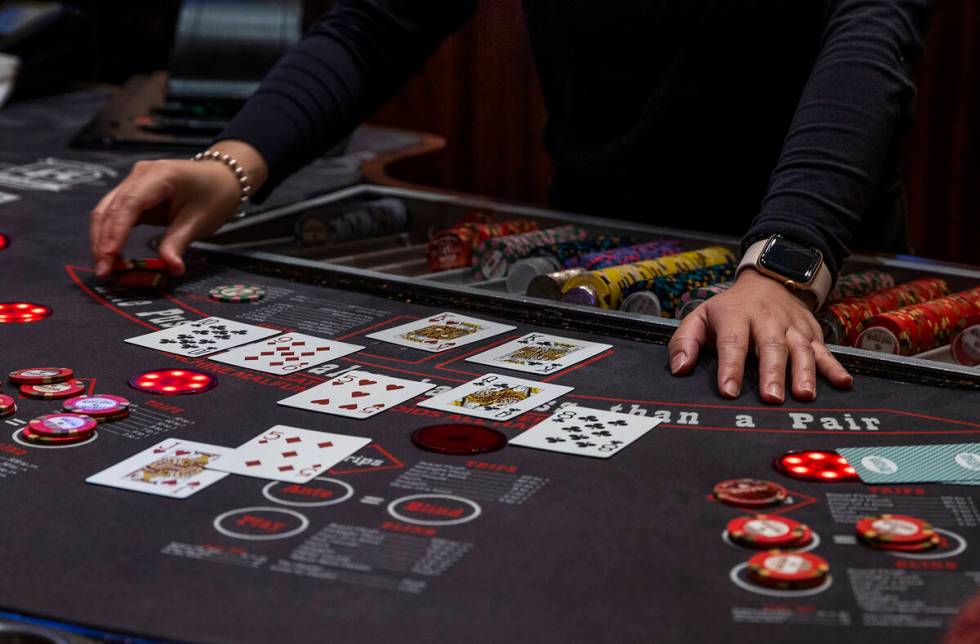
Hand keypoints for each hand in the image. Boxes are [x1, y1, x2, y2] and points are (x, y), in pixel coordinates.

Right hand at [89, 140, 267, 277]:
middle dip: (103, 241)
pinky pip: (116, 214)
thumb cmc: (214, 194)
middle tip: (103, 271)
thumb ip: (179, 244)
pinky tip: (110, 254)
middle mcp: (140, 174)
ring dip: (102, 239)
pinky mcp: (134, 194)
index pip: (129, 204)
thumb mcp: (199, 221)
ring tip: (104, 267)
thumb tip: (171, 269)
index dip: (115, 232)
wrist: (222, 178)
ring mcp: (134, 182)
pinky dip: (111, 234)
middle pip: (111, 208)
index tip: (108, 257)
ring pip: (107, 211)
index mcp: (159, 175)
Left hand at [668, 269, 851, 402]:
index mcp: (736, 317)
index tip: (729, 391)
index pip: (733, 343)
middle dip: (772, 373)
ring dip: (804, 373)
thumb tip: (679, 369)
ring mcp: (793, 327)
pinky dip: (835, 367)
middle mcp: (767, 321)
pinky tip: (843, 383)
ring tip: (804, 395)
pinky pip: (825, 350)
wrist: (768, 280)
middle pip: (771, 347)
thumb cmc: (729, 309)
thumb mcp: (700, 317)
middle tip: (771, 398)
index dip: (731, 367)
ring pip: (801, 349)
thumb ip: (685, 342)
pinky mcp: (812, 333)